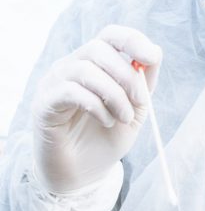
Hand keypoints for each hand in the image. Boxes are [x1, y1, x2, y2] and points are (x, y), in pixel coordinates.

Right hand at [32, 24, 161, 193]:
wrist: (83, 174)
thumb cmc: (106, 140)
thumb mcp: (135, 110)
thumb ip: (144, 83)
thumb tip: (155, 52)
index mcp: (94, 64)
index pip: (109, 36)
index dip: (132, 40)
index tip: (152, 58)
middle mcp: (71, 66)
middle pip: (98, 48)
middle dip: (126, 75)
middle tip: (139, 102)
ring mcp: (54, 82)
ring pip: (85, 69)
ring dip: (114, 94)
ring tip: (123, 118)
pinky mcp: (43, 103)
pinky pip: (70, 91)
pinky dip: (96, 105)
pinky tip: (106, 121)